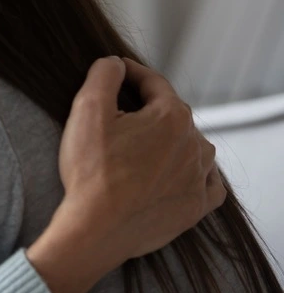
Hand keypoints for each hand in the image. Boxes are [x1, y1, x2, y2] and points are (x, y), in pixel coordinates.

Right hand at [27, 56, 225, 292]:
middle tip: (118, 116)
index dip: (131, 74)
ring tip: (140, 147)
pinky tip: (172, 173)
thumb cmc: (91, 171)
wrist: (97, 229)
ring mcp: (199, 176)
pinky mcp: (197, 206)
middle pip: (171, 113)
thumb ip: (103, 75)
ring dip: (169, 140)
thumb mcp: (87, 110)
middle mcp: (194, 143)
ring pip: (189, 145)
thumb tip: (114, 63)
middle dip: (146, 110)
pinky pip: (206, 181)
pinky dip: (192, 172)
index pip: (153, 83)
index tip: (115, 73)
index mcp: (171, 116)